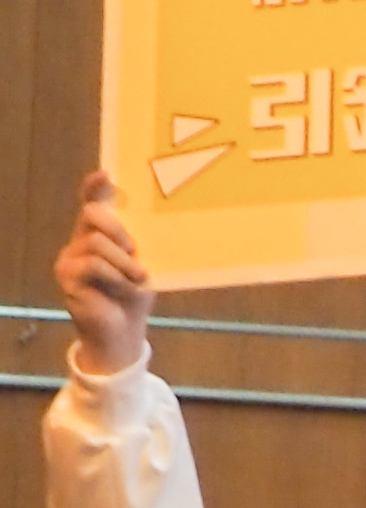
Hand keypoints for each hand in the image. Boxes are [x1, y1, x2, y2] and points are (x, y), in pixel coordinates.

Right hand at [53, 170, 153, 371]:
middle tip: (134, 251)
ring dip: (124, 262)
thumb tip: (154, 225)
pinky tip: (125, 288)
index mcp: (97, 237)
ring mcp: (69, 260)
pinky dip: (116, 277)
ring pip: (97, 243)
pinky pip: (94, 265)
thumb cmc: (133, 298)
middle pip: (91, 216)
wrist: (123, 333)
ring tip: (136, 279)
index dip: (95, 189)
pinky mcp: (67, 278)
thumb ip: (136, 247)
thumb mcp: (140, 267)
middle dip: (117, 229)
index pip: (91, 205)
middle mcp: (78, 244)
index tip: (105, 174)